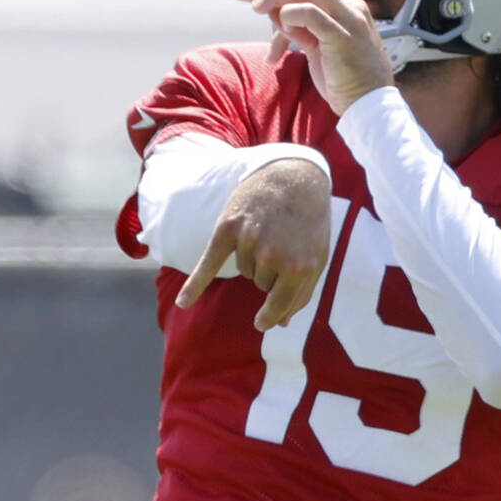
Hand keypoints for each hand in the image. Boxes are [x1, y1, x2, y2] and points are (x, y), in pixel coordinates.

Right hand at [175, 158, 331, 330]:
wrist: (293, 178)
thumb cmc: (308, 221)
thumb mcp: (316, 256)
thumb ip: (302, 290)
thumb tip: (281, 323)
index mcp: (301, 268)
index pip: (279, 305)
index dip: (270, 315)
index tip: (262, 323)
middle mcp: (274, 257)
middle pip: (260, 285)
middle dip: (270, 270)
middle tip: (283, 243)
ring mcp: (251, 242)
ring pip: (243, 270)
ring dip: (253, 257)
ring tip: (269, 231)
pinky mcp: (229, 229)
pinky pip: (209, 263)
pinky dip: (195, 284)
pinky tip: (184, 302)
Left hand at [231, 0, 393, 114]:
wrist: (368, 107)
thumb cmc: (344, 82)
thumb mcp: (317, 50)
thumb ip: (300, 30)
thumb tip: (275, 13)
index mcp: (346, 11)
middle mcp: (350, 9)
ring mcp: (349, 20)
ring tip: (255, 8)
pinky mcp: (343, 35)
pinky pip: (311, 13)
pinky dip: (291, 15)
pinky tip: (281, 27)